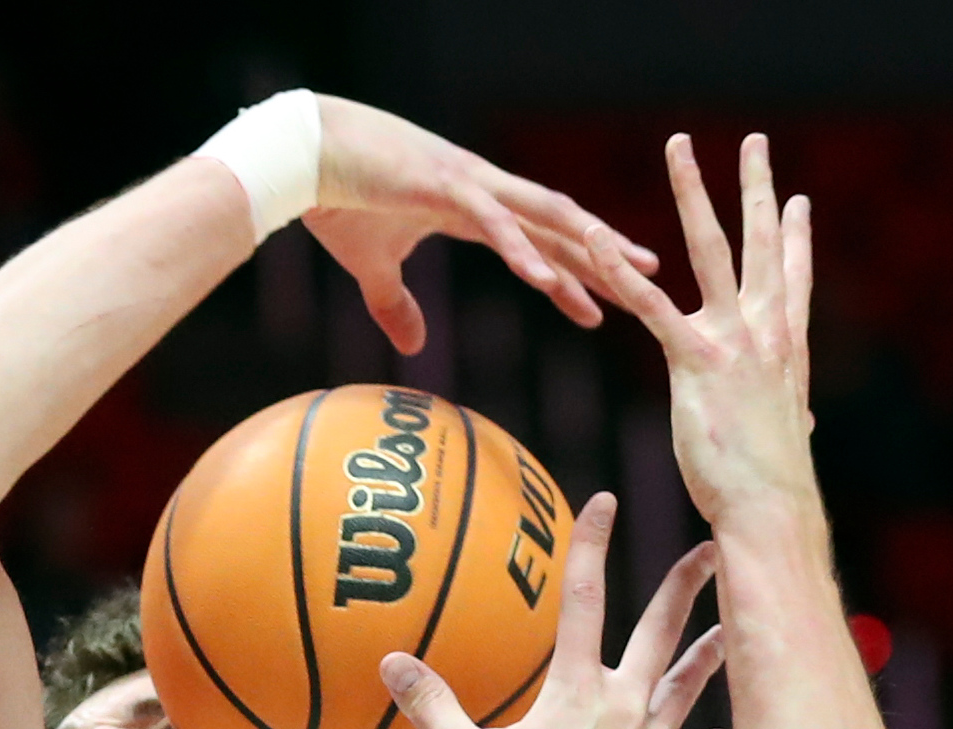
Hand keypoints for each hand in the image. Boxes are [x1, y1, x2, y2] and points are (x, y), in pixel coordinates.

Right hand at [307, 97, 659, 354]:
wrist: (299, 157)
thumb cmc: (334, 201)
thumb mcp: (370, 267)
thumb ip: (394, 306)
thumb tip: (413, 348)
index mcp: (472, 207)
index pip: (538, 243)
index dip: (575, 274)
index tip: (609, 305)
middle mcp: (483, 191)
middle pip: (559, 227)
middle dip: (606, 256)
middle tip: (654, 284)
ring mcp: (468, 184)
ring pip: (544, 214)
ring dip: (587, 245)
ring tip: (627, 272)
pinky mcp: (442, 185)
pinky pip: (493, 222)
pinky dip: (521, 249)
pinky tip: (546, 278)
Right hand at [380, 494, 727, 728]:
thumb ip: (430, 706)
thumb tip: (392, 662)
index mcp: (576, 693)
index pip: (583, 602)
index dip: (590, 546)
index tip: (604, 501)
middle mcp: (623, 710)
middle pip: (661, 633)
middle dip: (686, 587)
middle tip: (715, 550)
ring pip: (686, 690)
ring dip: (709, 658)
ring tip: (732, 630)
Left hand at [591, 135, 822, 534]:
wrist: (770, 511)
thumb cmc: (772, 490)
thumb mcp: (782, 442)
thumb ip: (785, 419)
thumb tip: (799, 426)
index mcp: (785, 350)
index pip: (792, 280)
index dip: (795, 238)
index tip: (798, 200)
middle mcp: (766, 333)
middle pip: (760, 244)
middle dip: (756, 187)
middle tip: (754, 141)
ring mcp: (733, 340)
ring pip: (710, 249)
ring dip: (692, 193)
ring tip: (679, 147)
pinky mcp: (696, 360)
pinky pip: (650, 304)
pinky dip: (619, 269)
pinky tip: (596, 237)